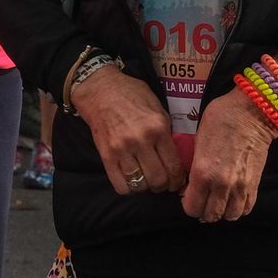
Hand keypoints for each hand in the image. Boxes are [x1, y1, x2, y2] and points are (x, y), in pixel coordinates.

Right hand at [70, 63, 184, 195]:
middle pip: (159, 180)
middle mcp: (141, 140)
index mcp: (158, 128)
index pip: (174, 166)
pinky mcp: (106, 155)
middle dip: (164, 185)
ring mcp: (121, 149)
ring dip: (146, 187)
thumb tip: (177, 155)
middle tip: (163, 181)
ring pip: (140, 185)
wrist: (99, 89)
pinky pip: (120, 185)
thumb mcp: (157, 106)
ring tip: (146, 180)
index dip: (178, 180)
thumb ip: (166, 130)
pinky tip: (131, 179)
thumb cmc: (131, 94)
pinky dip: (128, 188)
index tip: (177, 181)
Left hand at [181, 88, 277, 222]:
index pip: (191, 207)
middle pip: (210, 216)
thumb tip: (189, 183)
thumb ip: (193, 165)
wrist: (250, 113)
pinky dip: (237, 209)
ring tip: (217, 201)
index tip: (186, 194)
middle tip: (201, 199)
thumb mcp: (197, 140)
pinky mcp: (255, 185)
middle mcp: (222, 185)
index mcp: (203, 173)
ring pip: (229, 216)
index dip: (187, 203)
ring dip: (221, 212)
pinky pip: (245, 209)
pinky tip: (232, 200)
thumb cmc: (219, 119)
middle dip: (202, 210)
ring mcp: (240, 187)